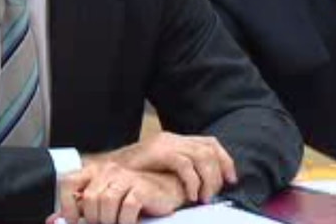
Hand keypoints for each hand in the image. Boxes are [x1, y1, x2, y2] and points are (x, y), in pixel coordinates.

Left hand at [54, 162, 186, 223]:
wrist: (166, 189)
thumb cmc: (133, 196)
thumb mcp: (104, 201)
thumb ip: (81, 209)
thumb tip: (53, 221)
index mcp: (95, 171)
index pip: (68, 181)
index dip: (67, 204)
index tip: (75, 220)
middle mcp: (108, 170)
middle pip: (90, 199)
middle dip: (95, 219)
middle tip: (105, 223)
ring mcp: (125, 177)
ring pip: (106, 204)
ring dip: (111, 221)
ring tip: (117, 223)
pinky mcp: (140, 188)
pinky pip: (126, 209)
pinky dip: (126, 222)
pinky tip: (129, 222)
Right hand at [91, 132, 237, 203]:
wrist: (104, 171)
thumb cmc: (132, 177)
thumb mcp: (160, 173)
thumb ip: (178, 174)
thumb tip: (203, 186)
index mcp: (175, 141)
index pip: (210, 142)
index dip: (225, 160)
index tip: (231, 180)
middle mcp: (172, 138)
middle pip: (208, 148)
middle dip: (218, 173)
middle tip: (214, 194)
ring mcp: (165, 142)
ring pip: (200, 155)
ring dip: (207, 179)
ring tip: (203, 198)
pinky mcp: (157, 150)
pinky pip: (184, 163)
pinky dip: (192, 179)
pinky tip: (191, 194)